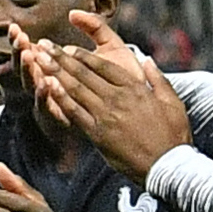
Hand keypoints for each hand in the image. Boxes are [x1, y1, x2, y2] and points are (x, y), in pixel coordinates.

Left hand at [29, 11, 189, 184]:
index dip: (84, 55)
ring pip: (76, 89)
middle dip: (61, 58)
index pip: (105, 66)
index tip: (68, 47)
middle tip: (44, 45)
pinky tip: (47, 86)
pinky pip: (75, 112)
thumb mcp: (172, 101)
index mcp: (136, 89)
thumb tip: (146, 60)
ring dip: (55, 72)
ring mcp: (106, 116)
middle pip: (85, 74)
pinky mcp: (98, 134)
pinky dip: (61, 98)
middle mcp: (118, 98)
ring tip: (39, 59)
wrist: (167, 165)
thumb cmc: (173, 135)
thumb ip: (157, 79)